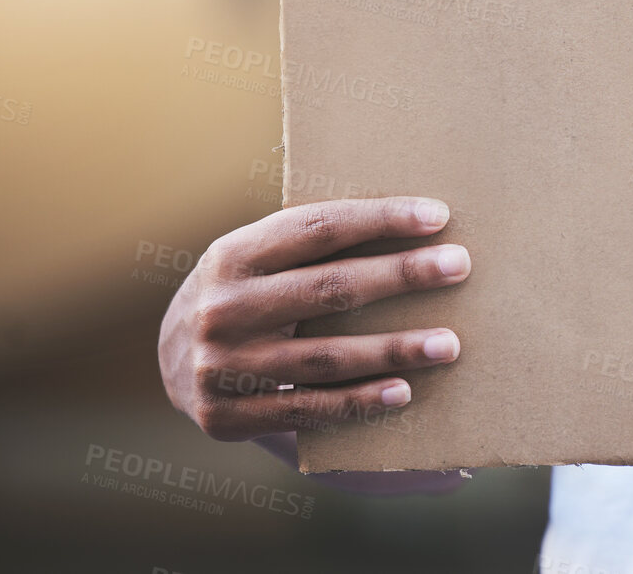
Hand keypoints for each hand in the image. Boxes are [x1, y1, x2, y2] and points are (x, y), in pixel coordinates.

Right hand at [158, 197, 470, 441]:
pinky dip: (359, 402)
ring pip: (325, 356)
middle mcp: (222, 308)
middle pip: (328, 289)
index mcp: (232, 255)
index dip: (379, 219)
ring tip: (449, 344)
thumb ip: (314, 245)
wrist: (172, 361)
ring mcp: (222, 366)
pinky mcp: (227, 417)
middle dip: (401, 275)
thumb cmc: (250, 293)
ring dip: (394, 350)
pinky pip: (307, 410)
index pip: (316, 229)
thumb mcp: (261, 259)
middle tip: (460, 265)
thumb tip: (415, 225)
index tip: (437, 215)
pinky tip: (404, 391)